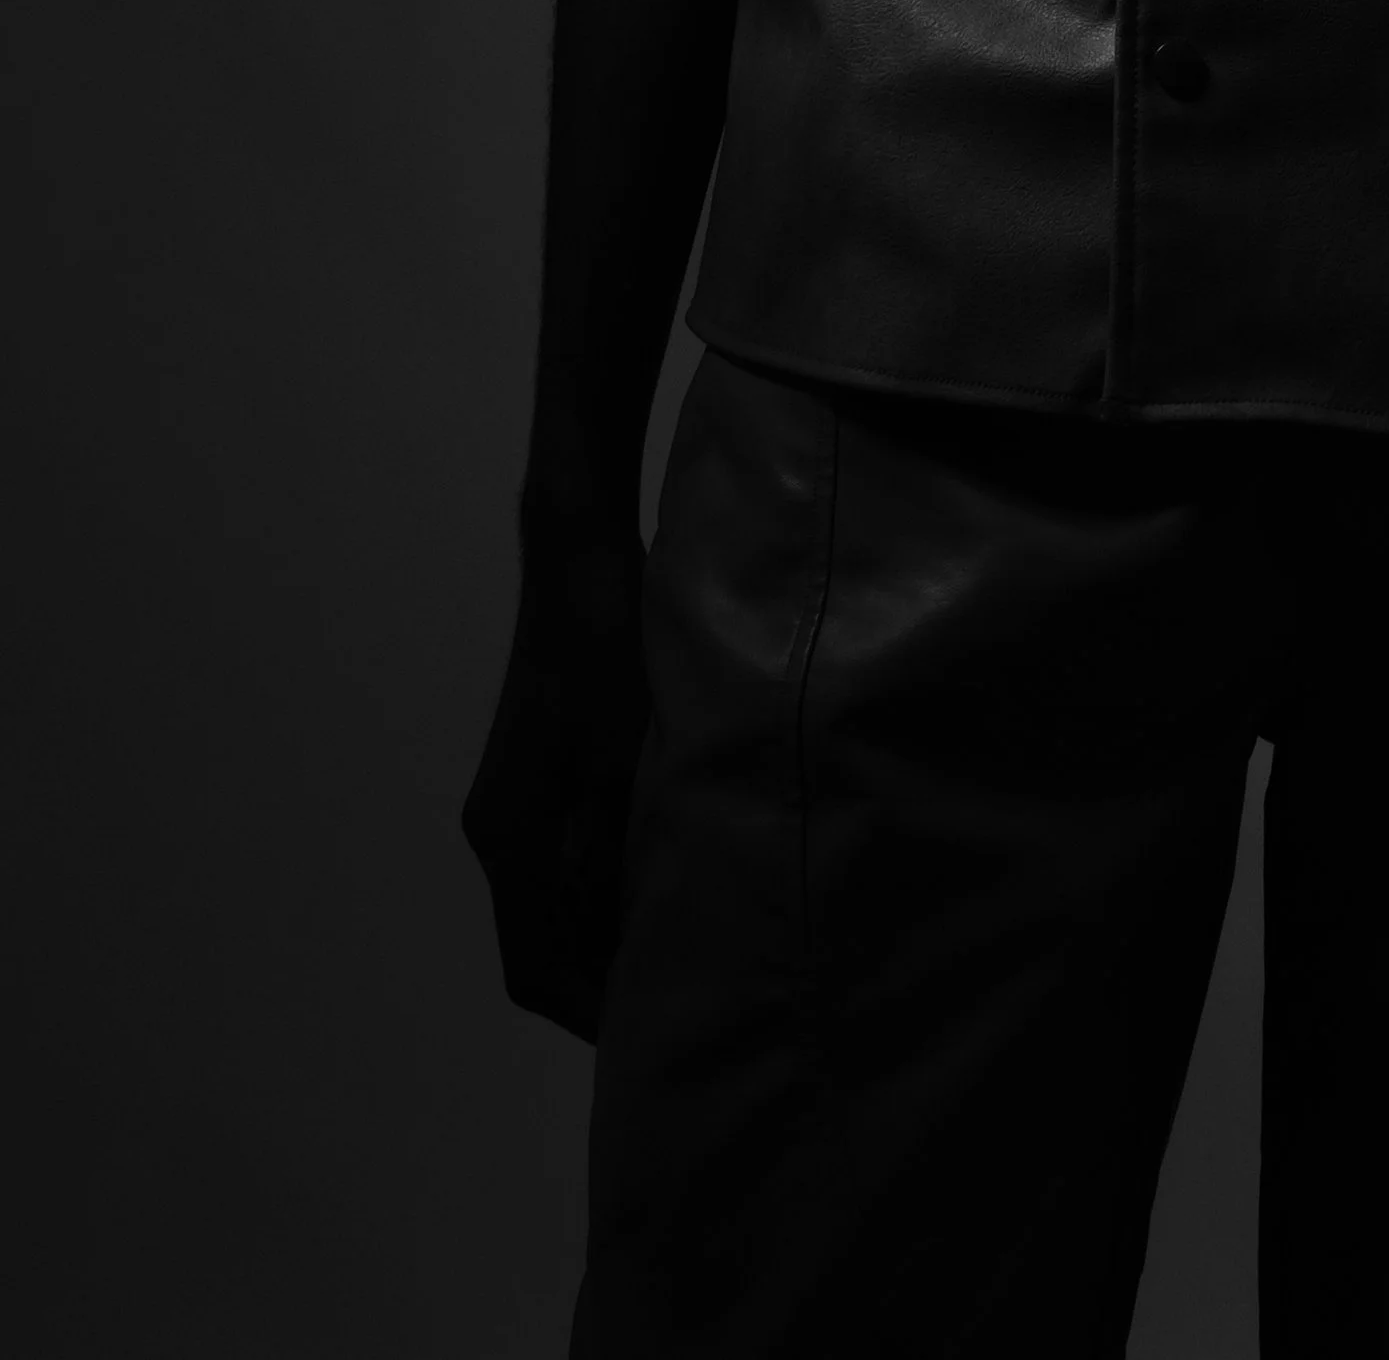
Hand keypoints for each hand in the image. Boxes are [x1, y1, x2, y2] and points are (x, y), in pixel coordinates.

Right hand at [460, 524, 649, 1042]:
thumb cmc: (604, 652)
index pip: (533, 966)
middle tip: (681, 993)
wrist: (579, 559)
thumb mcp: (623, 760)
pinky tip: (670, 874)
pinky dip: (609, 881)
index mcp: (508, 836)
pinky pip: (569, 854)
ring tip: (686, 941)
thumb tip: (632, 937)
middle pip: (542, 938)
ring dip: (608, 926)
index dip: (588, 1010)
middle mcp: (500, 827)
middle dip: (602, 975)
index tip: (647, 1033)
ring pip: (558, 897)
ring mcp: (518, 796)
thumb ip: (617, 853)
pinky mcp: (542, 769)